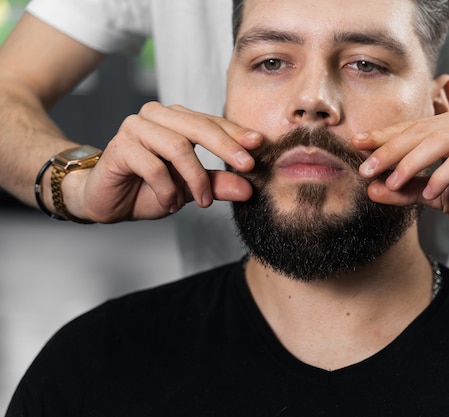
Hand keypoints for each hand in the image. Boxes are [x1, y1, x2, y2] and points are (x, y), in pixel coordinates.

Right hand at [66, 102, 262, 221]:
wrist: (107, 201)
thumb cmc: (148, 189)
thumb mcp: (191, 189)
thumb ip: (217, 184)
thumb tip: (249, 189)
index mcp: (177, 120)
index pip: (212, 122)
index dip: (236, 133)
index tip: (259, 145)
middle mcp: (156, 117)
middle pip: (198, 126)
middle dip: (225, 147)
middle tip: (246, 167)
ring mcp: (136, 128)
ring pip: (177, 146)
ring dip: (194, 178)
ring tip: (201, 202)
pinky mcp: (120, 146)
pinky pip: (153, 165)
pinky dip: (167, 188)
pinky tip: (170, 202)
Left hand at [353, 108, 448, 235]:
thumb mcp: (435, 195)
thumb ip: (407, 189)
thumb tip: (372, 189)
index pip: (412, 127)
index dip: (384, 136)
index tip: (356, 145)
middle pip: (422, 131)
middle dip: (390, 150)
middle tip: (367, 168)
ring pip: (441, 140)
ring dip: (413, 162)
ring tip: (394, 181)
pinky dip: (444, 175)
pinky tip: (431, 192)